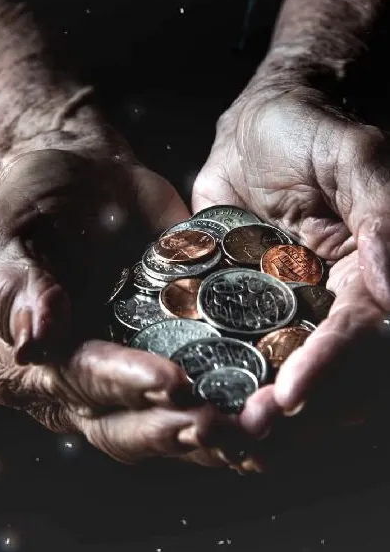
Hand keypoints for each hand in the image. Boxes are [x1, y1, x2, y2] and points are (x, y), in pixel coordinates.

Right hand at [0, 144, 257, 465]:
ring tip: (258, 428)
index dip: (123, 384)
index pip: (79, 380)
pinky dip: (237, 409)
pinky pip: (204, 393)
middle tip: (222, 424)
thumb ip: (20, 286)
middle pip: (126, 426)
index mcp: (39, 359)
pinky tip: (274, 417)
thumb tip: (32, 342)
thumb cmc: (36, 201)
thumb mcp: (12, 234)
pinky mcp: (176, 354)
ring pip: (169, 424)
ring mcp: (134, 371)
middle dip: (175, 428)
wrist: (88, 177)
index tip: (170, 382)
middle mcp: (86, 381)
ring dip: (214, 434)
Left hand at [192, 86, 389, 442]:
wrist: (257, 118)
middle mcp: (324, 300)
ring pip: (268, 367)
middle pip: (314, 367)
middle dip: (283, 408)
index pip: (353, 330)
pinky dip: (209, 370)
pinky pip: (225, 341)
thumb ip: (380, 215)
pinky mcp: (235, 301)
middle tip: (241, 433)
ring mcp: (278, 305)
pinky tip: (181, 395)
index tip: (290, 397)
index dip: (325, 366)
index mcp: (363, 275)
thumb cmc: (311, 128)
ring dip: (243, 401)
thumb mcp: (353, 158)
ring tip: (207, 429)